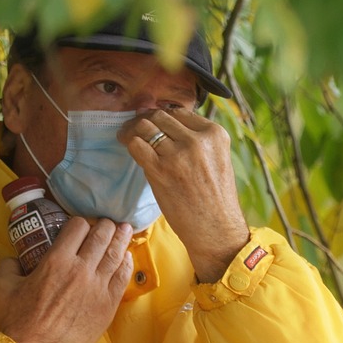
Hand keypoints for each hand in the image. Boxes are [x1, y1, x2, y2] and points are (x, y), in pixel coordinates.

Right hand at [0, 216, 134, 342]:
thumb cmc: (18, 320)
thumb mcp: (2, 287)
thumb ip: (8, 266)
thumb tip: (14, 260)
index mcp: (55, 260)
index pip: (77, 228)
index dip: (80, 223)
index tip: (81, 224)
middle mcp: (80, 270)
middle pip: (100, 237)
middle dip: (106, 226)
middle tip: (110, 221)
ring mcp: (98, 287)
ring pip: (115, 255)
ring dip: (121, 239)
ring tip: (125, 229)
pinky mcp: (108, 305)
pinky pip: (122, 278)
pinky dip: (126, 264)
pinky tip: (127, 256)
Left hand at [124, 108, 250, 283]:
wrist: (217, 230)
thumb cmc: (215, 198)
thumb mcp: (217, 159)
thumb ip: (197, 141)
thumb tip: (164, 123)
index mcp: (215, 134)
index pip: (179, 112)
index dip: (162, 116)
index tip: (154, 123)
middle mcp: (198, 141)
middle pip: (159, 116)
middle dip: (144, 119)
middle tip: (136, 127)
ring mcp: (179, 155)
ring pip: (144, 126)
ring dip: (132, 129)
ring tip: (127, 135)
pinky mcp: (161, 170)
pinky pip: (135, 144)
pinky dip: (128, 142)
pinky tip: (126, 145)